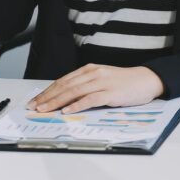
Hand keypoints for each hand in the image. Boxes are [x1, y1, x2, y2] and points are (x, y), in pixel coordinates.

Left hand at [27, 64, 164, 113]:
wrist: (145, 79)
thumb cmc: (123, 83)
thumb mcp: (101, 80)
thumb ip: (86, 86)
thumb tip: (66, 99)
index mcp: (89, 69)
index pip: (63, 81)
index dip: (47, 91)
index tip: (35, 101)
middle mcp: (92, 73)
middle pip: (65, 86)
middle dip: (47, 97)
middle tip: (34, 107)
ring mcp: (101, 82)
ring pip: (74, 92)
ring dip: (57, 101)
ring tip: (44, 109)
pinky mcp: (110, 93)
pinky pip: (91, 99)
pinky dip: (77, 104)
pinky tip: (68, 110)